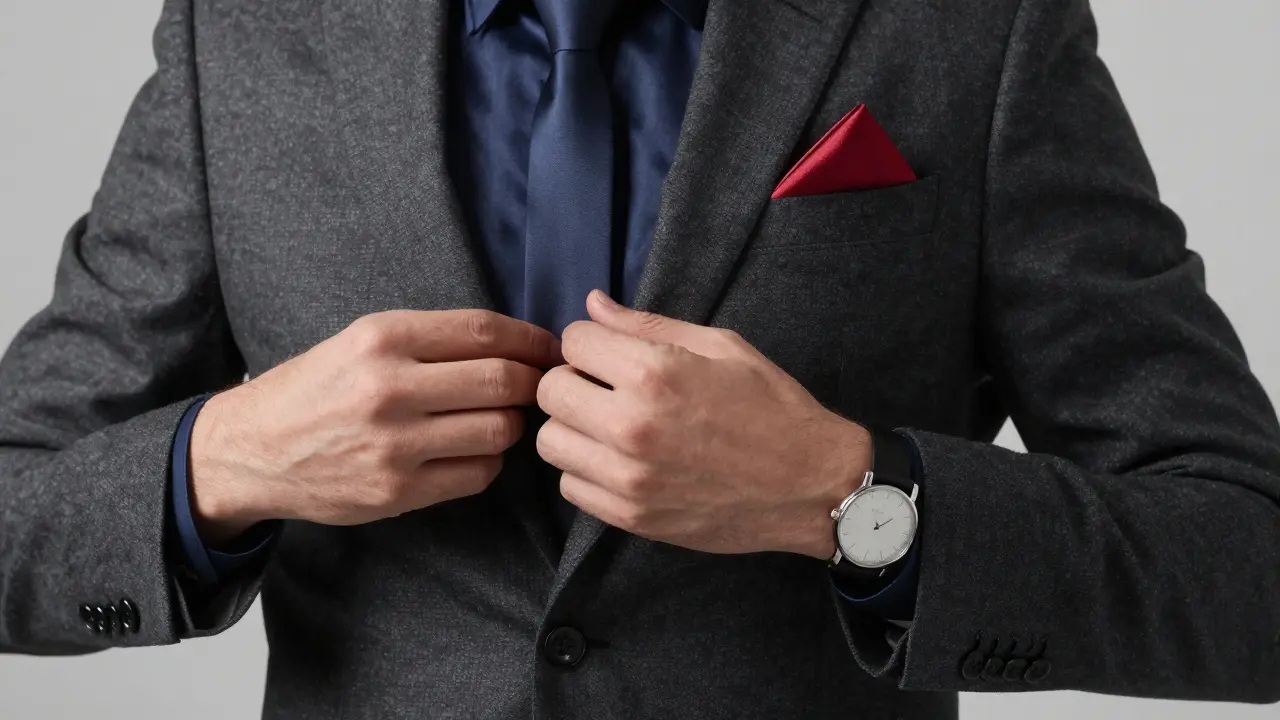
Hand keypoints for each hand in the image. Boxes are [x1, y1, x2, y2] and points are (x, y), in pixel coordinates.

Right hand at [189, 310, 561, 544]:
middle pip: (504, 380)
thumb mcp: (362, 340)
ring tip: (501, 418)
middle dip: (534, 382)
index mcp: (382, 337)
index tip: (550, 348)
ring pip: (499, 430)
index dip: (531, 339)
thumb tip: (516, 344)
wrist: (250, 451)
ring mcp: (393, 444)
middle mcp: (388, 387)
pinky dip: (489, 461)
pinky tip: (473, 451)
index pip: (485, 331)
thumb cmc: (316, 389)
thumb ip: (432, 340)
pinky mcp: (395, 491)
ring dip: (514, 424)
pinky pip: (477, 474)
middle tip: (538, 386)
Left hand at [536, 290, 870, 559]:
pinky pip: (570, 487)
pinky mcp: (631, 517)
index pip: (573, 340)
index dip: (592, 342)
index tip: (613, 354)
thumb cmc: (773, 408)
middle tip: (606, 389)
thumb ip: (648, 325)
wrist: (812, 486)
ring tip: (610, 427)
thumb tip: (593, 304)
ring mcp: (628, 477)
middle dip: (574, 381)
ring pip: (550, 442)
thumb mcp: (721, 347)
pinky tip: (619, 462)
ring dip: (573, 428)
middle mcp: (633, 425)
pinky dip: (585, 471)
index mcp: (655, 372)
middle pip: (550, 390)